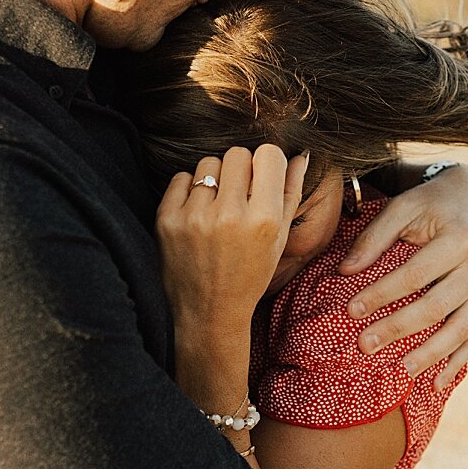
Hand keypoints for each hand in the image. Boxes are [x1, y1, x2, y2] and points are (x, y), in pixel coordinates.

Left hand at [157, 145, 307, 327]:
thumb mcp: (278, 241)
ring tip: (216, 211)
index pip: (268, 155)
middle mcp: (229, 216)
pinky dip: (189, 191)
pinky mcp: (167, 220)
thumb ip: (291, 194)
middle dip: (239, 171)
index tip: (260, 180)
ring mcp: (195, 217)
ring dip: (214, 181)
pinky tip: (196, 216)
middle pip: (237, 154)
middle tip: (237, 199)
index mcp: (264, 220)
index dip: (265, 164)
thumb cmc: (249, 276)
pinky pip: (181, 178)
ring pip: (208, 163)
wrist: (210, 314)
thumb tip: (300, 154)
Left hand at [340, 166, 467, 390]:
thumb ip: (375, 236)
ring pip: (459, 331)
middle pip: (436, 307)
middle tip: (365, 346)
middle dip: (398, 328)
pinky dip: (455, 363)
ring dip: (428, 355)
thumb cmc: (433, 205)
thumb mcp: (405, 207)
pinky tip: (434, 383)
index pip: (415, 275)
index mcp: (460, 240)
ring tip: (400, 373)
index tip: (352, 310)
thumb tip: (345, 271)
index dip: (383, 294)